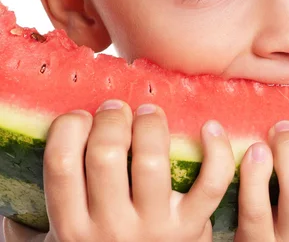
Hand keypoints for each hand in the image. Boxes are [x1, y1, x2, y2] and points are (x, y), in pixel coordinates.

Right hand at [3, 100, 234, 241]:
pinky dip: (216, 150)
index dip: (70, 127)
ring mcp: (155, 226)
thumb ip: (30, 233)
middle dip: (112, 119)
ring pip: (151, 161)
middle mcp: (111, 228)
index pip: (61, 163)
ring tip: (150, 114)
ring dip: (152, 125)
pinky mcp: (193, 226)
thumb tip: (10, 209)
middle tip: (119, 111)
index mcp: (71, 228)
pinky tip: (210, 128)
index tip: (82, 117)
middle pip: (106, 155)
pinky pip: (211, 182)